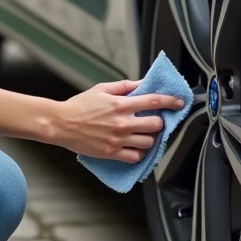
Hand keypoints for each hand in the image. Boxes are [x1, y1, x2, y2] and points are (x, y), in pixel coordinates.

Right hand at [53, 79, 185, 162]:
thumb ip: (124, 86)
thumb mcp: (102, 89)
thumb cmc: (80, 105)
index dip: (170, 101)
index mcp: (121, 104)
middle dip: (159, 122)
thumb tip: (142, 84)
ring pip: (148, 142)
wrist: (61, 124)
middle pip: (156, 125)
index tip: (179, 102)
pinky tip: (135, 147)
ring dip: (150, 137)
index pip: (154, 102)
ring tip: (144, 134)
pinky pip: (135, 156)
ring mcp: (118, 139)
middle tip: (155, 121)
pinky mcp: (112, 153)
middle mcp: (122, 122)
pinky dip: (139, 152)